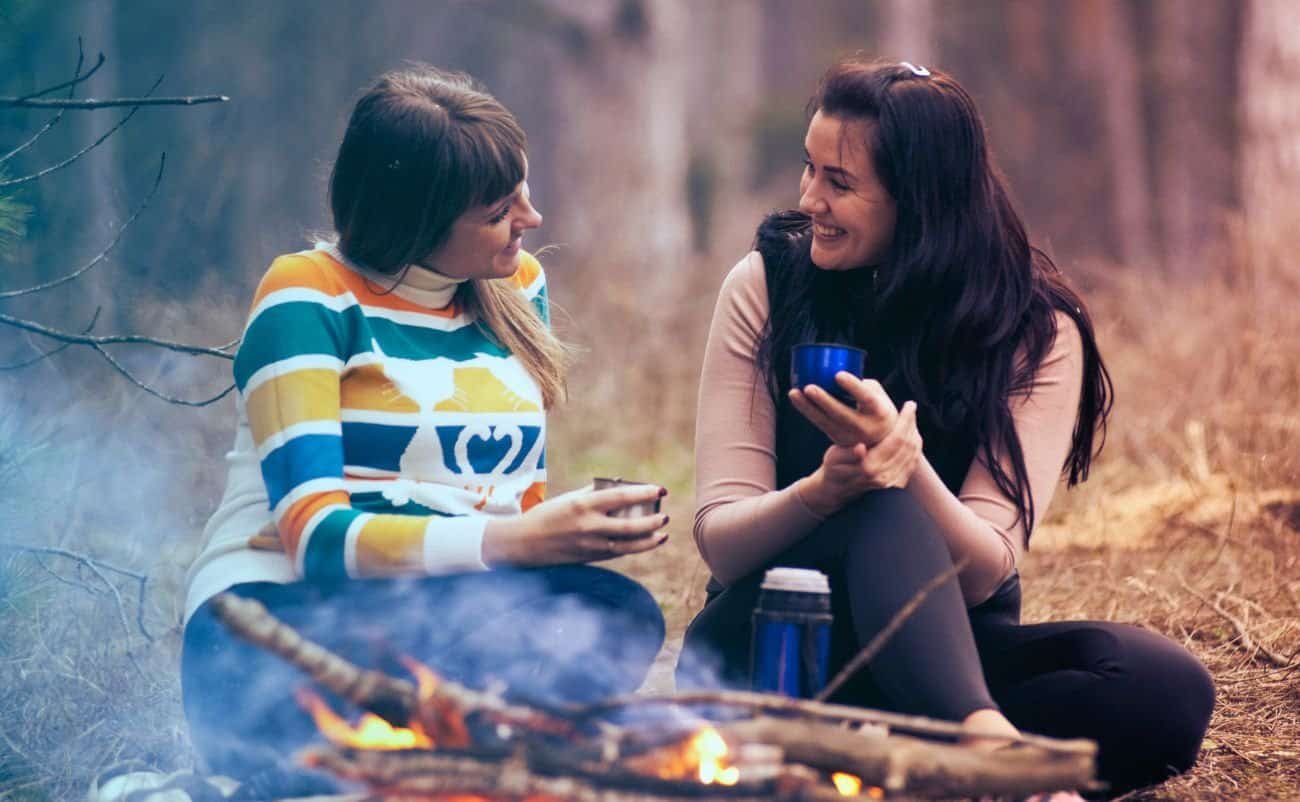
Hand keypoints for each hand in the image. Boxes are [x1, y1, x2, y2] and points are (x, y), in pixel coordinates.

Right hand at [482, 483, 669, 565]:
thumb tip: (621, 486)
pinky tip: (647, 543)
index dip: (644, 493)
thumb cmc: (548, 515)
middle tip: (664, 515)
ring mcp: (590, 545)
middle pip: (629, 525)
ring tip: (663, 534)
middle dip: (652, 521)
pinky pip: (618, 553)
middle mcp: (589, 526)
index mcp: (584, 504)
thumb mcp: (570, 498)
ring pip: (628, 545)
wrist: (524, 543)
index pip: (621, 497)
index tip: (661, 489)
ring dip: (648, 540)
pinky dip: (634, 548)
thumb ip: (595, 493)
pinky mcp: (589, 558)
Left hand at [789, 373, 898, 446]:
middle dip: (823, 401)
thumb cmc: (878, 407)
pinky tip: (797, 398)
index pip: (866, 399)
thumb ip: (861, 383)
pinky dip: (807, 411)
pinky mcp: (837, 439)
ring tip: (794, 392)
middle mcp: (865, 427)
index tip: (838, 374)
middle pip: (841, 414)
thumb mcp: (878, 394)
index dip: (853, 387)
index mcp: (879, 412)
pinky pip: (820, 424)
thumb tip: (837, 372)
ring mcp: (850, 437)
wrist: (882, 438)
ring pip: (825, 422)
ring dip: (807, 407)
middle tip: (808, 387)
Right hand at [798, 401, 922, 516]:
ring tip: (911, 418)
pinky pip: (912, 462)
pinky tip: (911, 435)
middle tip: (911, 406)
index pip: (896, 440)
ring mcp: (892, 482)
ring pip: (912, 453)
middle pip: (907, 445)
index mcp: (869, 467)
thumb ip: (848, 453)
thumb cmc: (834, 467)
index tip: (909, 405)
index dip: (905, 421)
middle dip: (911, 424)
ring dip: (914, 434)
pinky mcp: (896, 485)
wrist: (838, 489)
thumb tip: (860, 448)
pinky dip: (915, 447)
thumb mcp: (834, 457)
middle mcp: (884, 476)